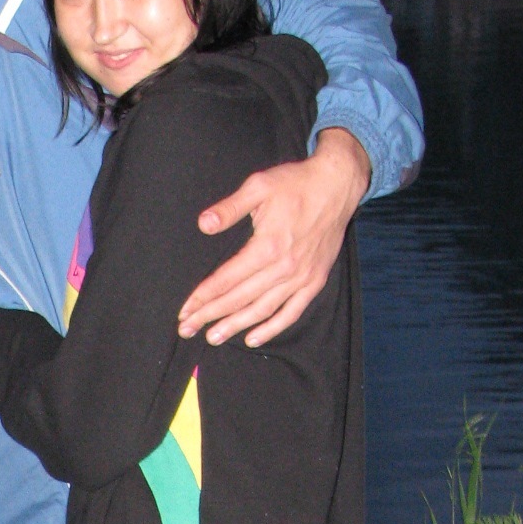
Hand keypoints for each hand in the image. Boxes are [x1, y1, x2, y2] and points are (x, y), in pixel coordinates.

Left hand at [177, 128, 370, 347]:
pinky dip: (272, 329)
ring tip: (213, 337)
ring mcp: (301, 277)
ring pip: (262, 310)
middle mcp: (283, 268)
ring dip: (236, 326)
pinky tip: (252, 339)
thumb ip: (230, 208)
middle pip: (239, 299)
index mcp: (267, 246)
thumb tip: (203, 224)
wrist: (338, 184)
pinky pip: (291, 313)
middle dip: (210, 316)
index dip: (203, 297)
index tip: (184, 311)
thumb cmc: (296, 183)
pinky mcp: (314, 281)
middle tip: (187, 329)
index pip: (226, 280)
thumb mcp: (259, 186)